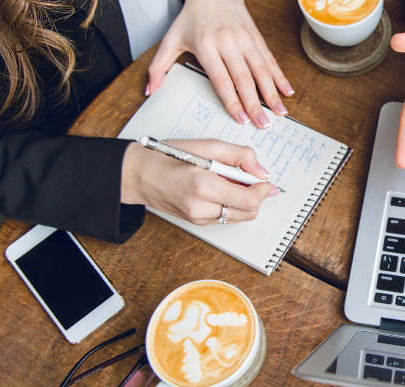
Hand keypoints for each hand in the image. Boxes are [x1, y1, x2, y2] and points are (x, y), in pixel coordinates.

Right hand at [121, 140, 277, 224]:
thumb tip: (261, 171)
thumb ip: (239, 156)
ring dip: (244, 202)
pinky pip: (225, 218)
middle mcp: (201, 208)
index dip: (262, 191)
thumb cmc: (168, 156)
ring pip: (238, 218)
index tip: (265, 181)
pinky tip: (223, 189)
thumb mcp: (207, 145)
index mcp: (203, 186)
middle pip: (247, 213)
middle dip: (256, 197)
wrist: (138, 174)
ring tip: (234, 182)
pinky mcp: (196, 223)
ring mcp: (198, 219)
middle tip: (252, 180)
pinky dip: (232, 205)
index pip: (248, 200)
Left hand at [148, 0, 293, 128]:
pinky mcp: (257, 38)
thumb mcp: (171, 39)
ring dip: (272, 93)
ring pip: (261, 70)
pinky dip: (280, 76)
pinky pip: (270, 60)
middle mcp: (228, 42)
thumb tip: (149, 90)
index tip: (240, 118)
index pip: (222, 79)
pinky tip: (287, 91)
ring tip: (280, 112)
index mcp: (206, 46)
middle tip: (263, 124)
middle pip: (244, 78)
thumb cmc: (192, 18)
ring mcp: (245, 39)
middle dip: (255, 104)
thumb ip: (158, 66)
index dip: (232, 100)